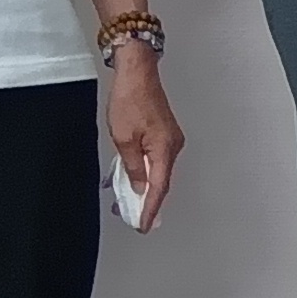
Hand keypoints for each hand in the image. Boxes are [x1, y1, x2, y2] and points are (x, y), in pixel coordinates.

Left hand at [106, 46, 182, 226]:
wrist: (138, 73)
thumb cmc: (131, 99)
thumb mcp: (123, 139)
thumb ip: (133, 166)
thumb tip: (139, 185)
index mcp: (164, 149)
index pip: (158, 188)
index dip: (150, 209)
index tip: (144, 224)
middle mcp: (173, 146)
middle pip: (162, 181)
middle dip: (148, 202)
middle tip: (135, 218)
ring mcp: (170, 139)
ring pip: (159, 170)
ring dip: (145, 187)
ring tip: (130, 202)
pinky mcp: (164, 133)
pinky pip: (157, 159)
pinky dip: (146, 171)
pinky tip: (134, 177)